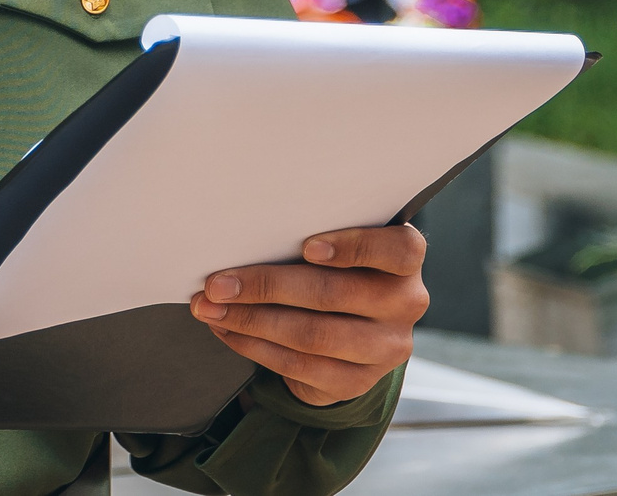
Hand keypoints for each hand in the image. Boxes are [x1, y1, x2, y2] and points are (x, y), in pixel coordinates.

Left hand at [190, 226, 427, 407]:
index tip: (306, 246)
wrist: (354, 329)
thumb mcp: (338, 247)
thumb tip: (241, 235)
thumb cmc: (337, 269)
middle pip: (335, 294)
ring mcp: (386, 348)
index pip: (399, 250)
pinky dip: (255, 346)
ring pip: (312, 335)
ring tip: (211, 308)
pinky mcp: (359, 381)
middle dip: (266, 286)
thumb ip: (312, 238)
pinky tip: (227, 331)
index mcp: (405, 261)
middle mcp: (405, 304)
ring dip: (251, 320)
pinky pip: (299, 366)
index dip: (353, 247)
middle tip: (218, 283)